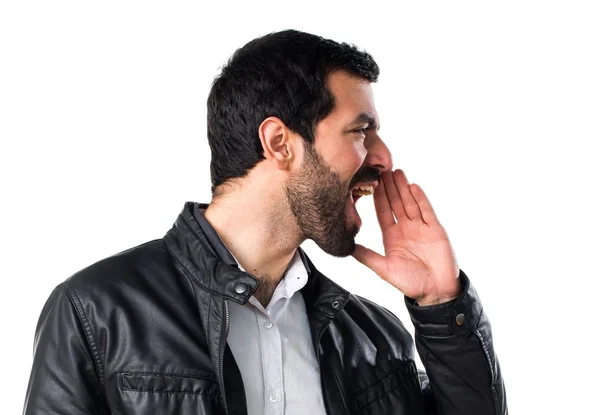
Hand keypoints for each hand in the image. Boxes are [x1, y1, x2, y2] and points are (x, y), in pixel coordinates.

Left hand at [352, 169, 459, 305]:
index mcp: (392, 237)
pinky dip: (420, 199)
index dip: (378, 198)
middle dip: (390, 187)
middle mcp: (406, 229)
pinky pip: (426, 211)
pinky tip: (413, 187)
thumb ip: (367, 256)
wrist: (436, 292)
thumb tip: (348, 247)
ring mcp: (421, 228)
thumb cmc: (410, 283)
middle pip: (396, 203)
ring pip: (410, 203)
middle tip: (383, 169)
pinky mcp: (435, 230)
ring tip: (397, 172)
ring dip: (403, 188)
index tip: (371, 183)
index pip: (383, 212)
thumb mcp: (384, 269)